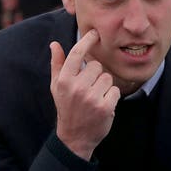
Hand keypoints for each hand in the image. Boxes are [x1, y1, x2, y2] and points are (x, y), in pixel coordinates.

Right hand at [49, 30, 119, 160]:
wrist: (75, 138)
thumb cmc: (67, 108)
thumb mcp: (57, 87)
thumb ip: (57, 64)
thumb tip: (54, 44)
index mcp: (64, 80)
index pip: (77, 53)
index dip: (87, 40)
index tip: (95, 33)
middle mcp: (76, 87)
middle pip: (97, 66)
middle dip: (96, 75)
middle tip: (89, 89)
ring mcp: (91, 98)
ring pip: (108, 78)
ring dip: (105, 86)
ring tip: (95, 98)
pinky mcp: (105, 107)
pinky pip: (115, 90)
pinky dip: (112, 97)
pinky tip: (103, 106)